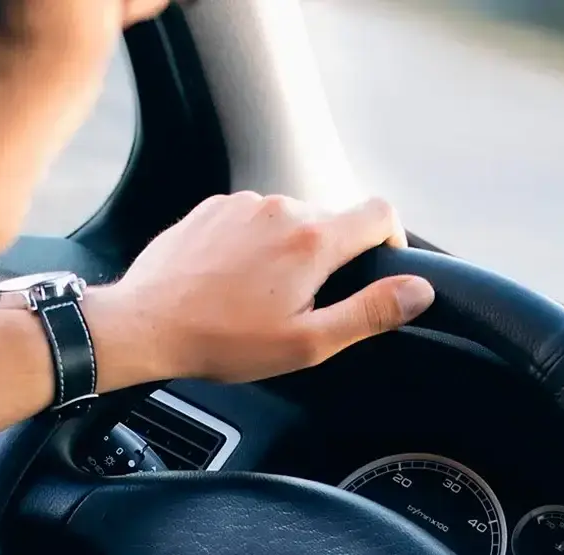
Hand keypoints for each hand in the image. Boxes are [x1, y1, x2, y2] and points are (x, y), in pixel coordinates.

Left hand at [84, 192, 435, 387]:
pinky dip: (254, 244)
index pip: (381, 213)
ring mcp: (243, 203)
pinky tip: (233, 281)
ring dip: (289, 251)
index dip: (391, 240)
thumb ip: (370, 312)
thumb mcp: (308, 342)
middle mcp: (282, 208)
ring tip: (261, 297)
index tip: (379, 268)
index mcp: (313, 240)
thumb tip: (418, 291)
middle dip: (330, 258)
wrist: (145, 324)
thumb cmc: (223, 340)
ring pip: (290, 220)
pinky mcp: (213, 207)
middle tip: (304, 305)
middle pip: (333, 220)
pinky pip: (252, 219)